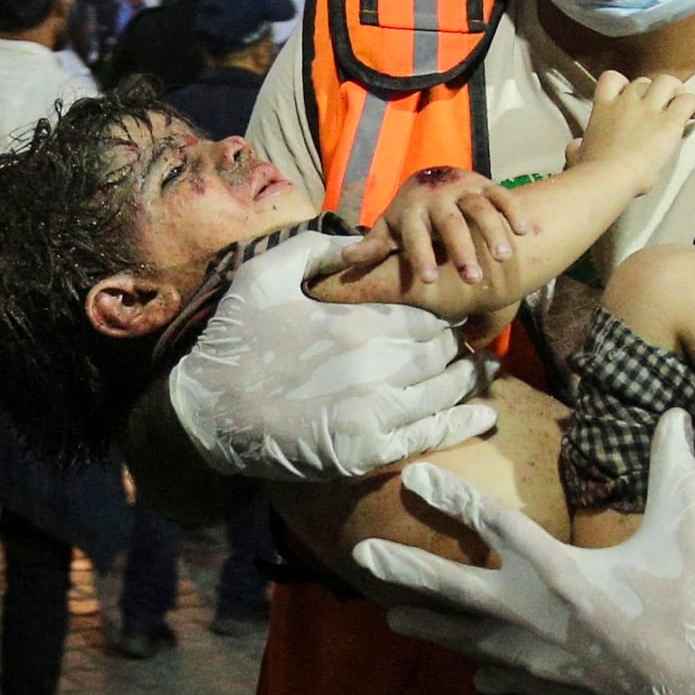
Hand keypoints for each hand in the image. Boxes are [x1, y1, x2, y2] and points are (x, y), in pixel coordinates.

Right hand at [166, 228, 496, 482]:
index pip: (424, 316)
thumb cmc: (237, 341)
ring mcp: (375, 414)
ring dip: (466, 379)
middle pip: (440, 351)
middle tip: (461, 340)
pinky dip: (462, 422)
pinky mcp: (370, 452)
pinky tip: (484, 412)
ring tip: (480, 369)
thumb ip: (317, 249)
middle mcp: (376, 369)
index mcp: (357, 325)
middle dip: (452, 344)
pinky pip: (431, 434)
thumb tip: (359, 241)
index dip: (437, 313)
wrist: (210, 414)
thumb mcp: (265, 276)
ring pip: (443, 391)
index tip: (440, 312)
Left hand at [349, 167, 532, 285]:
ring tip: (503, 258)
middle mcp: (438, 196)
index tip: (429, 281)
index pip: (415, 234)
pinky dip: (512, 211)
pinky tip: (524, 232)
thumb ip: (373, 246)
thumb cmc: (409, 216)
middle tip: (472, 278)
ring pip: (479, 208)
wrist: (430, 178)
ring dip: (492, 231)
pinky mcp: (485, 183)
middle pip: (450, 222)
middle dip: (461, 249)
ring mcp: (464, 188)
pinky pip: (501, 195)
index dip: (421, 256)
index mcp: (412, 210)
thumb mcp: (389, 229)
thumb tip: (345, 260)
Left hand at [353, 409, 694, 694]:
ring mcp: (535, 661)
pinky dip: (479, 668)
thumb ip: (672, 470)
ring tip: (389, 615)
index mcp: (564, 572)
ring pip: (463, 640)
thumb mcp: (687, 532)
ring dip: (426, 624)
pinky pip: (497, 678)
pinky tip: (465, 665)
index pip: (496, 524)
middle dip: (407, 571)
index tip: (413, 478)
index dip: (452, 497)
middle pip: (455, 588)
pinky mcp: (545, 692)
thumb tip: (676, 410)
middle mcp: (536, 617)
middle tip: (362, 556)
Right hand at [571, 72, 694, 195]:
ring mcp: (649, 109)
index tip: (630, 98)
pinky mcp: (669, 121)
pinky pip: (688, 101)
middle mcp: (627, 102)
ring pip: (668, 82)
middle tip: (660, 110)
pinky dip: (694, 105)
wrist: (607, 177)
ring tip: (680, 107)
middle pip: (644, 81)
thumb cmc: (591, 171)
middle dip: (653, 93)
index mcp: (604, 108)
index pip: (612, 78)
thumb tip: (575, 147)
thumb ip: (578, 148)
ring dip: (676, 92)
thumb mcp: (577, 155)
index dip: (624, 85)